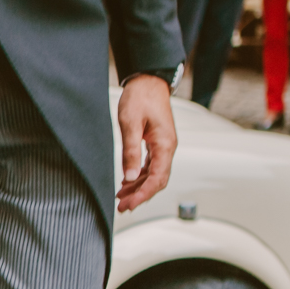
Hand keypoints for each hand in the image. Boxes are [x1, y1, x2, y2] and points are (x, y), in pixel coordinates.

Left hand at [116, 75, 176, 212]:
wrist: (148, 81)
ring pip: (153, 175)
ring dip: (138, 188)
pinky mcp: (157, 144)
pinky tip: (127, 183)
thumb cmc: (141, 97)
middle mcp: (167, 148)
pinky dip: (139, 177)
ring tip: (121, 198)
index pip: (157, 178)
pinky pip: (150, 166)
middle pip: (157, 180)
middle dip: (141, 196)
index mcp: (165, 144)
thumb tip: (128, 176)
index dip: (144, 194)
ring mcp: (163, 146)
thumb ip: (130, 151)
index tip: (130, 204)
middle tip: (122, 207)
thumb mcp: (130, 123)